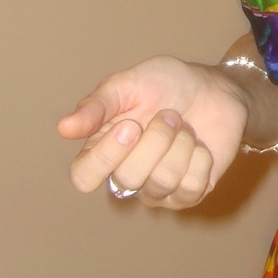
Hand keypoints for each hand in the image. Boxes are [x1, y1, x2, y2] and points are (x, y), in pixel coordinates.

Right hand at [56, 55, 249, 208]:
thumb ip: (97, 106)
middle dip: (156, 140)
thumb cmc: (165, 84)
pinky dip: (200, 158)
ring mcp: (158, 189)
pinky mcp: (189, 193)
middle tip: (168, 115)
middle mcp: (126, 176)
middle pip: (128, 179)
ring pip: (163, 181)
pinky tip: (199, 146)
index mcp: (102, 150)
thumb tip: (64, 128)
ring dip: (180, 145)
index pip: (83, 177)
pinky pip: (191, 186)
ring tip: (183, 127)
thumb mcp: (127, 84)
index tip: (130, 125)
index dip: (106, 156)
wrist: (213, 87)